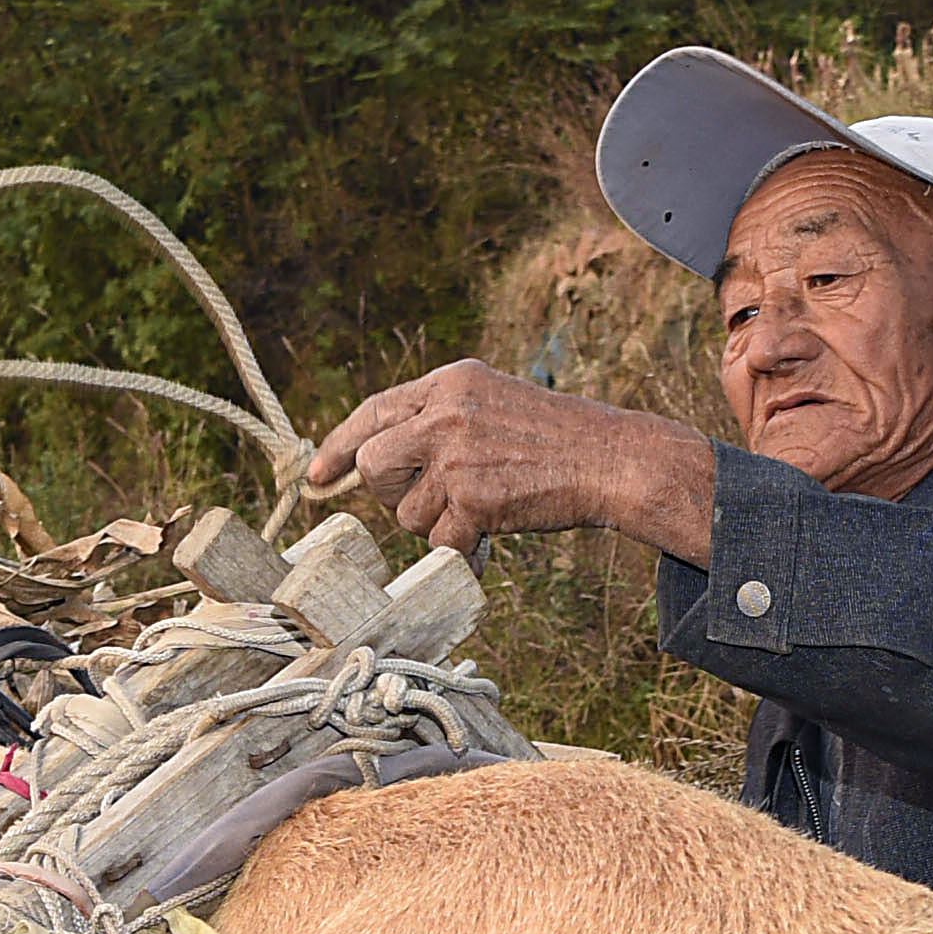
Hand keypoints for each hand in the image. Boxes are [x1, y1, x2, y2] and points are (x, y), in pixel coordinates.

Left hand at [304, 363, 720, 563]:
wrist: (614, 459)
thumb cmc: (561, 439)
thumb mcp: (494, 404)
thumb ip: (441, 420)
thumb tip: (382, 460)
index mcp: (450, 382)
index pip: (374, 411)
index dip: (340, 448)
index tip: (318, 478)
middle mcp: (445, 411)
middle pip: (375, 466)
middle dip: (395, 493)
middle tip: (439, 498)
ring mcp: (457, 454)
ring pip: (406, 513)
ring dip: (440, 524)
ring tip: (487, 507)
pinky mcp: (473, 497)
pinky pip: (440, 542)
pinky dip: (464, 551)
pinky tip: (492, 540)